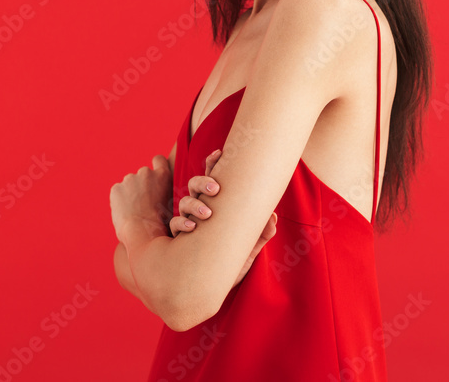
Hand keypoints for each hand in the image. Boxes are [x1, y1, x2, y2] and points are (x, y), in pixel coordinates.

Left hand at [110, 154, 172, 244]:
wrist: (142, 232)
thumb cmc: (160, 224)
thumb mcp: (171, 204)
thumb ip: (164, 192)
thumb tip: (159, 194)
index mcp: (162, 176)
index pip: (158, 159)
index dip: (156, 165)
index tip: (153, 176)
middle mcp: (146, 172)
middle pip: (142, 175)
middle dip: (142, 185)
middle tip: (143, 203)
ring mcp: (129, 179)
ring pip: (129, 184)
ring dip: (130, 193)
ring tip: (134, 211)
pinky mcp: (116, 188)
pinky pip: (118, 192)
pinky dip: (120, 200)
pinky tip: (125, 212)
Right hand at [168, 149, 277, 287]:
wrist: (210, 296)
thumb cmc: (230, 270)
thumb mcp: (247, 252)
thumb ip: (260, 236)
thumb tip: (272, 217)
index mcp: (216, 209)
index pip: (213, 181)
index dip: (213, 165)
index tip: (219, 152)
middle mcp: (200, 213)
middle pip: (195, 186)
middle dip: (203, 182)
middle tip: (216, 188)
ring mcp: (188, 225)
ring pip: (184, 203)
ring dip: (194, 204)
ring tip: (207, 213)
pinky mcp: (178, 242)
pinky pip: (175, 226)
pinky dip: (182, 224)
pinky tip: (192, 228)